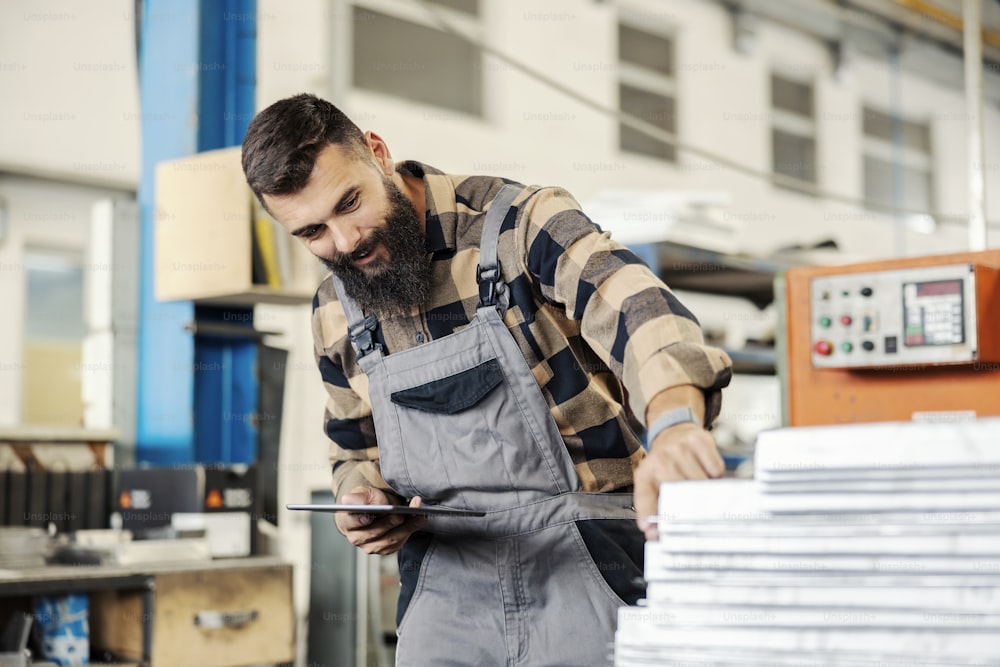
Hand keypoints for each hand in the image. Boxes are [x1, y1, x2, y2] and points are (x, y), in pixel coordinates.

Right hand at [334, 487, 427, 554]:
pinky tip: (419, 518)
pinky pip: (401, 541)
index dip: (360, 520)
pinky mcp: (386, 549)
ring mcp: (372, 546)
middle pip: (375, 532)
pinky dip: (412, 529)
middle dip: (390, 521)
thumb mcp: (362, 493)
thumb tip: (355, 502)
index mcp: (347, 522)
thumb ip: (359, 497)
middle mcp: (358, 538)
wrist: (374, 510)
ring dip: (407, 526)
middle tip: (402, 511)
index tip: (370, 515)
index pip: (351, 522)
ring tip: (418, 513)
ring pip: (391, 539)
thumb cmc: (366, 501)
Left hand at [633, 422, 723, 540]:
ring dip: (706, 491)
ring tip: (698, 485)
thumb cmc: (666, 465)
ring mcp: (678, 449)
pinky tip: (706, 470)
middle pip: (681, 495)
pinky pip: (715, 470)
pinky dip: (715, 476)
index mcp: (644, 475)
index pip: (644, 498)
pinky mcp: (698, 440)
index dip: (648, 515)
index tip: (652, 531)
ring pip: (701, 483)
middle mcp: (658, 460)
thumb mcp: (654, 484)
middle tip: (696, 511)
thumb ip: (655, 509)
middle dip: (690, 507)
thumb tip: (656, 536)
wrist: (674, 431)